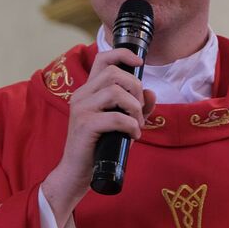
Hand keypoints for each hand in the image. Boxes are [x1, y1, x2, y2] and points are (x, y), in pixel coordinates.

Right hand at [41, 48, 156, 226]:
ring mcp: (81, 109)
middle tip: (139, 110)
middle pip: (114, 74)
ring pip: (115, 92)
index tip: (140, 63)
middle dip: (135, 88)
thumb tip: (152, 93)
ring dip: (134, 108)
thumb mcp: (121, 123)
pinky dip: (131, 125)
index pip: (102, 59)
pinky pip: (116, 117)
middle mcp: (81, 95)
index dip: (122, 54)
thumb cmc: (99, 147)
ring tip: (137, 124)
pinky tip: (133, 136)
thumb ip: (137, 108)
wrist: (77, 173)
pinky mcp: (85, 125)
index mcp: (88, 90)